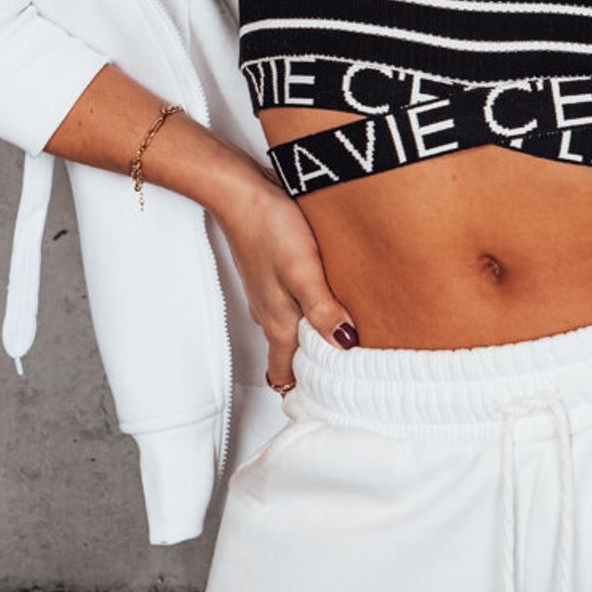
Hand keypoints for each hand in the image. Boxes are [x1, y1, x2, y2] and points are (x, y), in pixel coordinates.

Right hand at [211, 171, 359, 386]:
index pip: (284, 374)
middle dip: (314, 370)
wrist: (243, 192)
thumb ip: (322, 310)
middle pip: (290, 356)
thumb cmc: (269, 228)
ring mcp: (271, 293)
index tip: (333, 399)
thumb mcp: (302, 271)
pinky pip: (294, 304)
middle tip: (348, 376)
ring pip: (293, 330)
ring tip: (346, 340)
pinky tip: (331, 298)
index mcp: (278, 323)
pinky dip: (312, 312)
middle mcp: (272, 313)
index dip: (304, 392)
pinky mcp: (276, 272)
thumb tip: (347, 345)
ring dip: (314, 339)